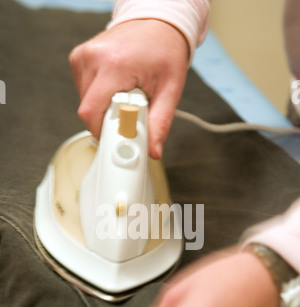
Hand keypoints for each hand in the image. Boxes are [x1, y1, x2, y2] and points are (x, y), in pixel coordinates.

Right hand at [69, 20, 188, 158]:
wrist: (156, 22)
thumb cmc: (165, 50)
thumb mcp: (171, 89)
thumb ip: (160, 123)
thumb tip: (152, 151)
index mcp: (114, 65)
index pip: (92, 114)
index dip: (105, 132)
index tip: (123, 136)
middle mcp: (93, 58)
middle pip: (88, 111)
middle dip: (108, 121)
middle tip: (131, 113)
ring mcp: (83, 56)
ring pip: (85, 102)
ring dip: (105, 108)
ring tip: (126, 95)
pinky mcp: (79, 58)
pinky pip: (83, 91)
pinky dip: (99, 97)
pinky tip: (116, 86)